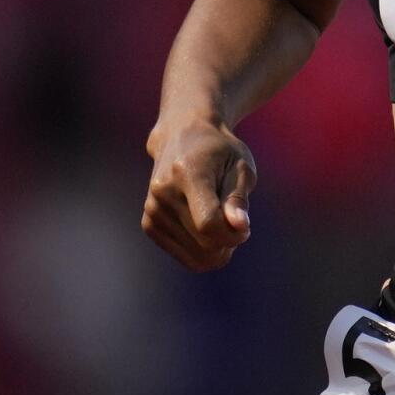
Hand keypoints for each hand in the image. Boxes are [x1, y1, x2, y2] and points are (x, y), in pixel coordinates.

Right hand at [142, 118, 255, 270]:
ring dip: (217, 247)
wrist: (182, 137)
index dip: (233, 235)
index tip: (246, 227)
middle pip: (205, 243)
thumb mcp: (240, 165)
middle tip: (235, 221)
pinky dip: (202, 250)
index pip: (209, 223)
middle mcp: (163, 192)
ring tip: (220, 220)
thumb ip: (238, 198)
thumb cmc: (220, 152)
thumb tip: (239, 228)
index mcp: (187, 172)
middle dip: (228, 242)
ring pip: (196, 256)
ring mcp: (152, 209)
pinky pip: (186, 257)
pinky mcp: (149, 224)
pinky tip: (205, 227)